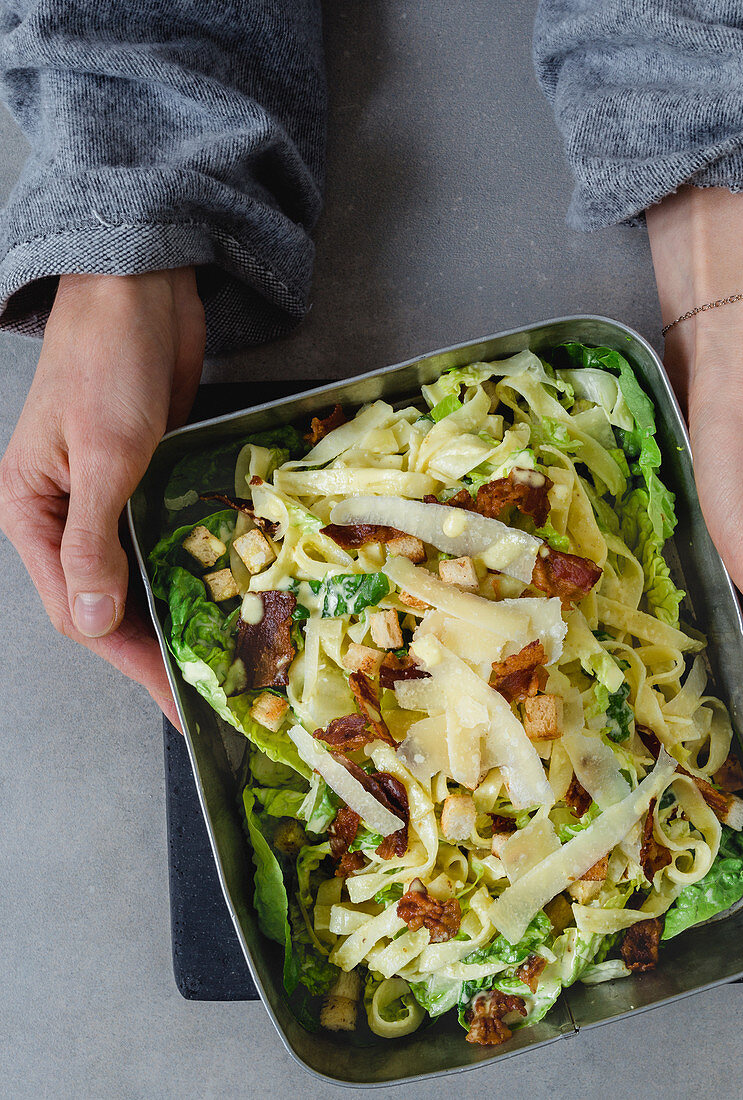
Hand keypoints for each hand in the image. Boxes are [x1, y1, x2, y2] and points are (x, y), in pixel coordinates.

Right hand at [0, 269, 204, 723]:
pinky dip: (183, 568)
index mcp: (32, 511)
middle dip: (150, 645)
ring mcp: (106, 495)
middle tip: (201, 689)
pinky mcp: (144, 476)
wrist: (139, 291)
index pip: (77, 608)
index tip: (172, 696)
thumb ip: (94, 539)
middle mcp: (64, 512)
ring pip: (135, 572)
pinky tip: (215, 593)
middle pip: (106, 599)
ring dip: (168, 610)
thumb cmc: (108, 363)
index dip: (127, 658)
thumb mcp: (101, 456)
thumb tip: (91, 621)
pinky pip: (161, 538)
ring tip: (214, 653)